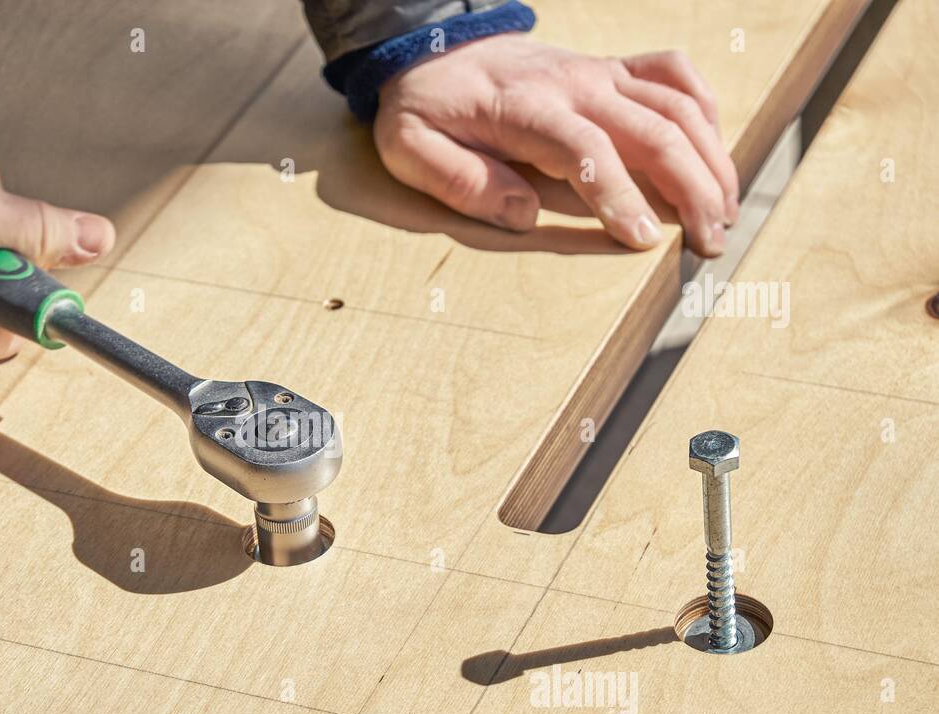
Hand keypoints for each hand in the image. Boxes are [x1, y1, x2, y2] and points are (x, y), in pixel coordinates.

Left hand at [374, 36, 738, 256]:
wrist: (432, 49)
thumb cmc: (424, 109)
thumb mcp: (410, 149)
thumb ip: (460, 181)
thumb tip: (523, 214)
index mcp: (526, 110)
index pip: (588, 152)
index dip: (621, 197)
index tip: (646, 240)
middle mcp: (575, 86)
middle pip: (652, 130)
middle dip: (691, 188)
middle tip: (711, 242)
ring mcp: (598, 73)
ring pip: (677, 105)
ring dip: (711, 158)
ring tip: (726, 210)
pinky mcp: (610, 69)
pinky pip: (673, 74)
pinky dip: (703, 107)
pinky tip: (714, 149)